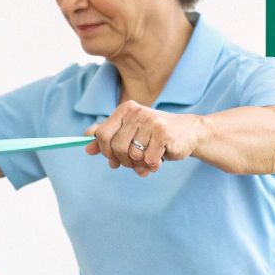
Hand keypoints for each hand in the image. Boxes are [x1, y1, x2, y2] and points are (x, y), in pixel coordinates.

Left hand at [84, 101, 205, 176]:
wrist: (188, 132)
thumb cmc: (154, 135)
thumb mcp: (130, 133)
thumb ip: (107, 138)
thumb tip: (86, 147)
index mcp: (126, 110)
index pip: (102, 134)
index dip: (104, 151)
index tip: (112, 158)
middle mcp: (137, 112)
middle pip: (116, 147)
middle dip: (123, 161)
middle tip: (133, 162)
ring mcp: (151, 122)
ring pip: (133, 155)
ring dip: (139, 164)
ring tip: (148, 160)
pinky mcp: (164, 134)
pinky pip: (149, 160)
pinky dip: (152, 165)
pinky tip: (159, 160)